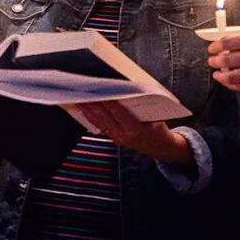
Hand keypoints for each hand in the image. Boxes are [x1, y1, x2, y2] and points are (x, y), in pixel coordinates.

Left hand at [76, 101, 192, 164]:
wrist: (159, 147)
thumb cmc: (159, 130)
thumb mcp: (155, 117)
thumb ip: (142, 107)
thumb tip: (129, 92)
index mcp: (134, 130)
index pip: (118, 113)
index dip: (108, 102)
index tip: (100, 92)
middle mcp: (123, 135)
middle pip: (104, 117)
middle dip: (94, 105)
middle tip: (85, 93)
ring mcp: (116, 138)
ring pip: (99, 122)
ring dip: (88, 111)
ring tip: (79, 99)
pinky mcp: (113, 138)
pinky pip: (100, 127)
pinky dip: (91, 117)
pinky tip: (84, 110)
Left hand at [207, 30, 239, 90]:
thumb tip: (230, 44)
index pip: (228, 42)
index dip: (216, 46)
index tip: (212, 48)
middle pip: (226, 59)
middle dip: (215, 61)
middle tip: (212, 61)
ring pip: (231, 75)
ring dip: (220, 74)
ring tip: (217, 73)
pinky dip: (231, 84)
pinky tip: (228, 81)